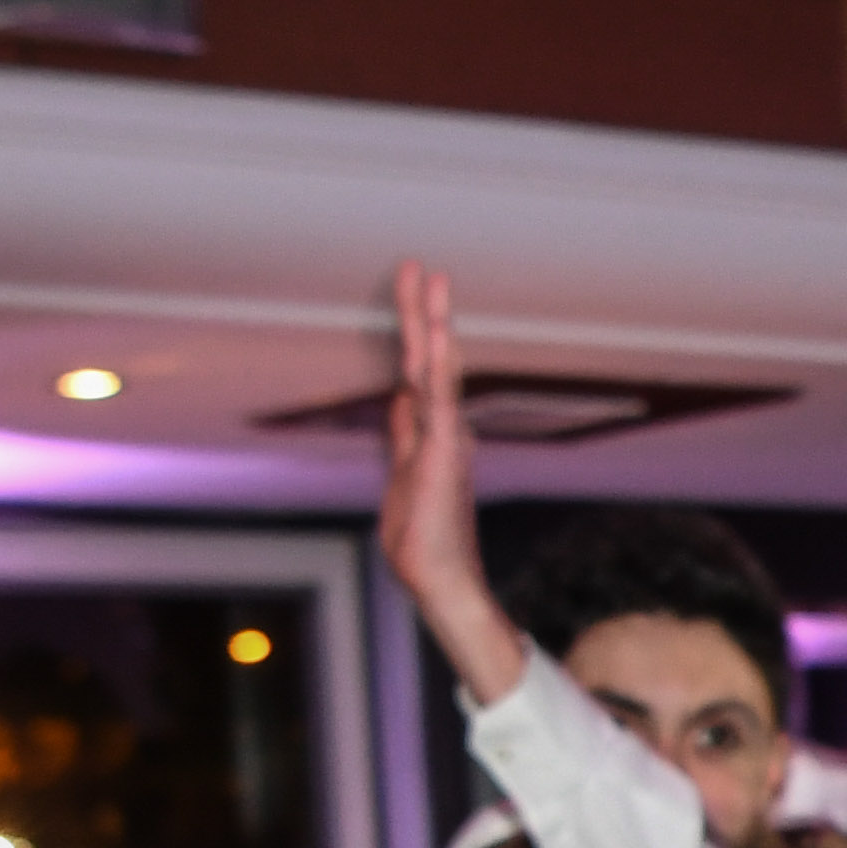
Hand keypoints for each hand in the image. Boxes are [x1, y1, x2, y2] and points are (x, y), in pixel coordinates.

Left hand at [375, 263, 515, 696]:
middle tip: (420, 266)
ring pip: (436, 368)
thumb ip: (403, 436)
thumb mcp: (402, 476)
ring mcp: (447, 437)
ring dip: (432, 323)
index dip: (415, 332)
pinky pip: (440, 397)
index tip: (414, 294)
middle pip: (428, 359)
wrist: (440, 581)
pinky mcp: (444, 451)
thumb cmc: (422, 543)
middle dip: (422, 312)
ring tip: (432, 279)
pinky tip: (439, 332)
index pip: (419, 371)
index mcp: (431, 434)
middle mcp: (444, 428)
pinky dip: (439, 363)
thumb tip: (399, 401)